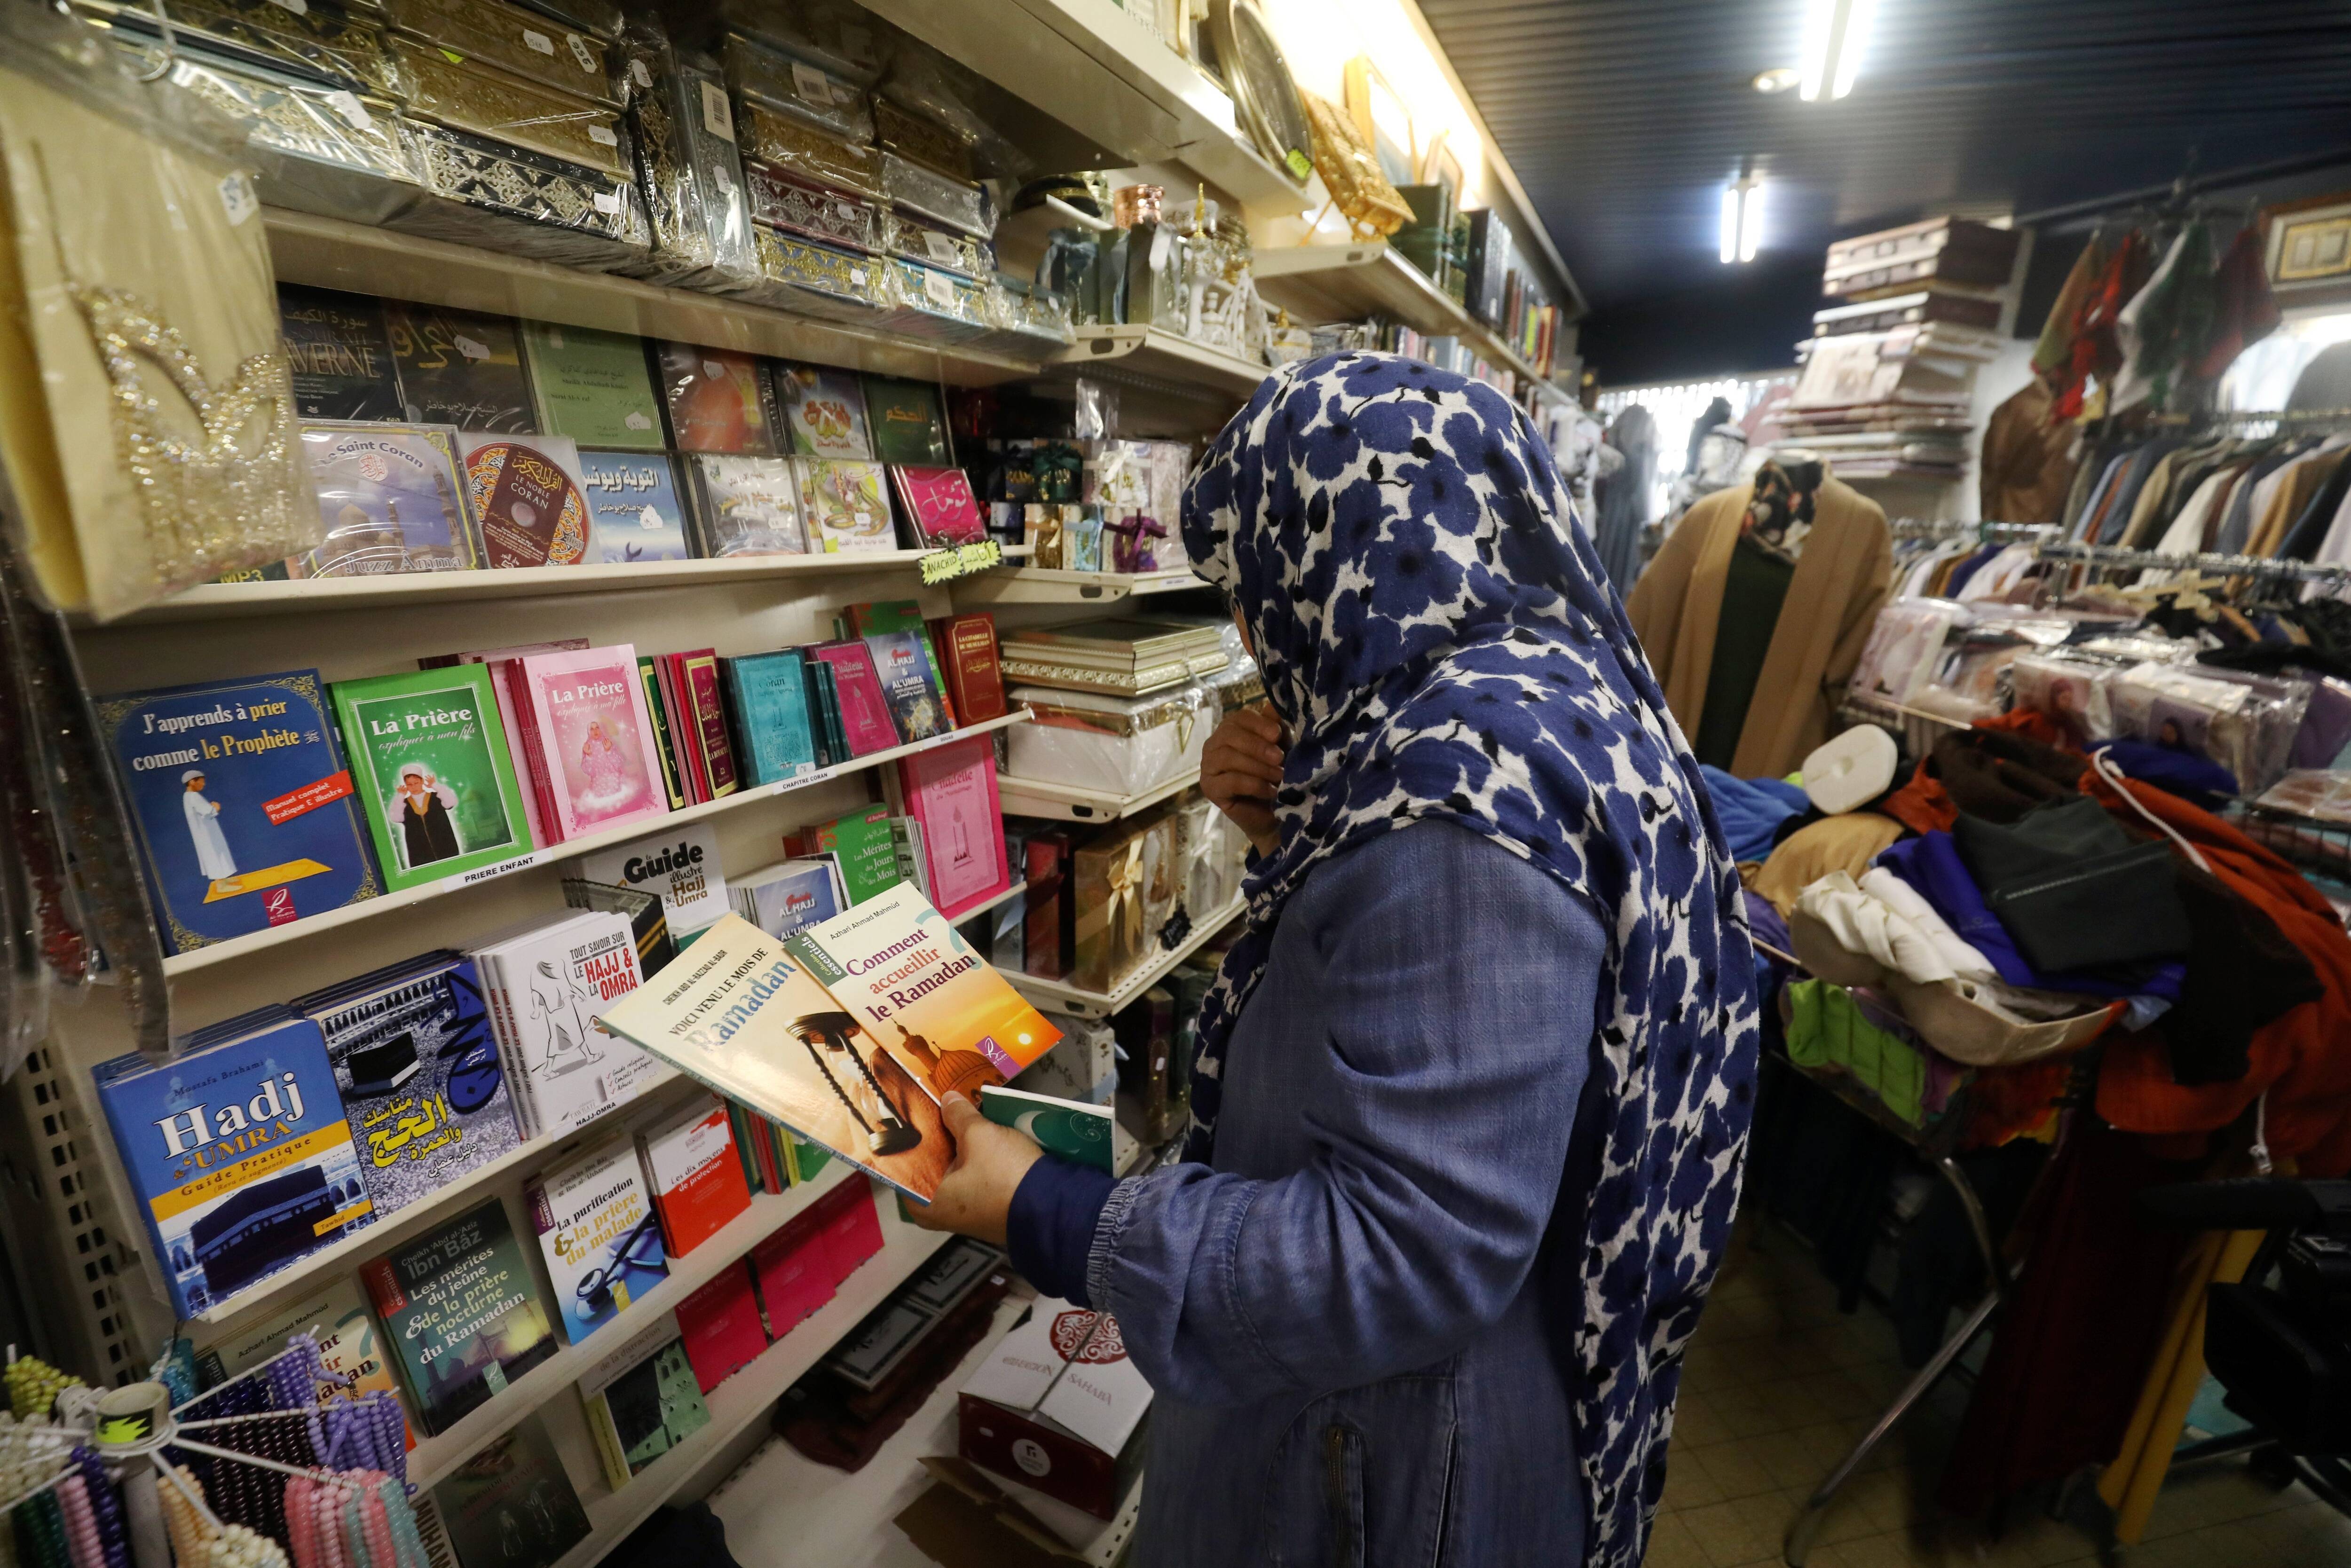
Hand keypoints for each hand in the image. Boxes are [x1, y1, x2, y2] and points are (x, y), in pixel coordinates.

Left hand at [910, 1092, 1041, 1244]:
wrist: (1053, 1205)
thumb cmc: (1003, 1174)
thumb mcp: (979, 1135)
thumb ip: (958, 1115)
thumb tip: (947, 1098)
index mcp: (924, 1203)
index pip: (905, 1163)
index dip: (910, 1134)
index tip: (913, 1109)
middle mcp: (938, 1213)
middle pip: (929, 1164)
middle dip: (937, 1136)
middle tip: (935, 1104)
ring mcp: (964, 1213)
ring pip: (952, 1169)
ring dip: (957, 1145)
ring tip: (955, 1113)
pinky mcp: (986, 1207)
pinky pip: (971, 1177)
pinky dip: (972, 1158)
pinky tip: (977, 1134)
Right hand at [1202, 704, 1285, 857]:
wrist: (1275, 813)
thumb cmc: (1276, 775)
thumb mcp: (1281, 748)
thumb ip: (1275, 727)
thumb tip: (1274, 705)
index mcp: (1231, 729)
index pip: (1239, 717)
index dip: (1259, 724)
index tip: (1277, 734)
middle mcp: (1214, 745)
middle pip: (1230, 735)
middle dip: (1258, 746)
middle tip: (1280, 758)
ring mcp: (1208, 767)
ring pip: (1228, 757)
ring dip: (1258, 766)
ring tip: (1279, 776)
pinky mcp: (1210, 789)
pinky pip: (1230, 781)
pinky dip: (1253, 785)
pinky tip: (1269, 791)